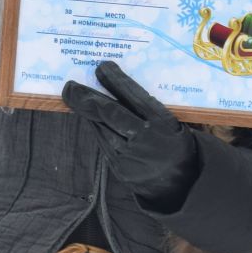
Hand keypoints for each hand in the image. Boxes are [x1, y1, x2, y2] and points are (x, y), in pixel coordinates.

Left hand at [62, 60, 198, 209]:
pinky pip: (104, 144)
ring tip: (74, 98)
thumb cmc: (176, 146)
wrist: (180, 185)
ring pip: (102, 128)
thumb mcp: (175, 124)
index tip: (102, 67)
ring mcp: (131, 157)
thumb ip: (151, 108)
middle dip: (87, 98)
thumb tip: (119, 84)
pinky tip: (89, 118)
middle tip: (71, 85)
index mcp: (164, 124)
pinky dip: (96, 128)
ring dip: (86, 112)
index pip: (135, 97)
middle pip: (111, 113)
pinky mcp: (120, 170)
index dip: (116, 81)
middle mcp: (146, 140)